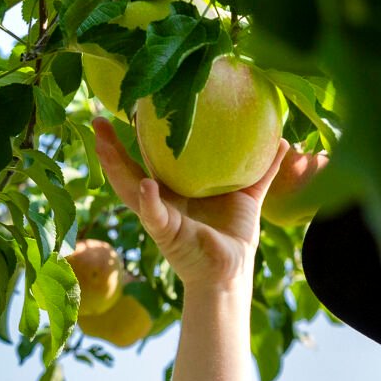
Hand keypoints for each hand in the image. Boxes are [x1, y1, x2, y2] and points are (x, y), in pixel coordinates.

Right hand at [92, 118, 287, 289]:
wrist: (232, 272)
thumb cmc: (234, 234)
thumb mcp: (248, 195)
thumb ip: (262, 169)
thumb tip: (283, 140)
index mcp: (173, 189)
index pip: (147, 158)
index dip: (134, 137)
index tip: (126, 109)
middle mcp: (160, 201)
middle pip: (128, 170)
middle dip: (110, 148)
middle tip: (97, 120)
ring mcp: (159, 218)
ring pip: (130, 190)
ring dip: (115, 168)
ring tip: (103, 144)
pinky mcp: (168, 235)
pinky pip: (155, 216)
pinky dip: (149, 202)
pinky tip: (146, 185)